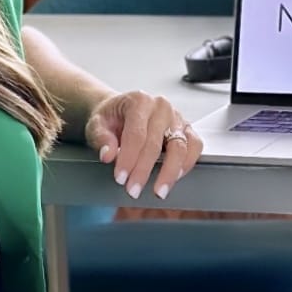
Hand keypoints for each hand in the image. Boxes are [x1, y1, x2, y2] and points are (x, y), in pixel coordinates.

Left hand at [84, 90, 202, 201]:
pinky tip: (174, 178)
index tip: (120, 178)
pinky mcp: (187, 129)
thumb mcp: (97, 124)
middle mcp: (162, 107)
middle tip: (133, 190)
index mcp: (139, 101)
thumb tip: (108, 155)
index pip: (136, 134)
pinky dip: (187, 164)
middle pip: (156, 143)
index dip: (128, 159)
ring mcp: (177, 117)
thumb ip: (101, 138)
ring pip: (180, 147)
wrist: (122, 111)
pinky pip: (195, 147)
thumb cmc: (111, 118)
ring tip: (158, 191)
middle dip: (144, 170)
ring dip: (169, 173)